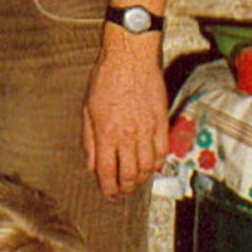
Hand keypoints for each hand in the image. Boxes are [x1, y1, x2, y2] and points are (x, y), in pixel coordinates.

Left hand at [82, 34, 169, 198]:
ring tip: (137, 179)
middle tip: (123, 189)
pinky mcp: (162, 121)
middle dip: (126, 187)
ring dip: (143, 178)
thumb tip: (92, 164)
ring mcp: (148, 129)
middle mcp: (128, 135)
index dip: (108, 187)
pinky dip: (158, 162)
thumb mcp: (88, 109)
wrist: (131, 58)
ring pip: (149, 166)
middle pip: (131, 174)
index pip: (107, 171)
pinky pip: (163, 150)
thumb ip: (90, 140)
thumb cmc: (106, 79)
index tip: (109, 193)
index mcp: (107, 133)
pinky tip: (152, 164)